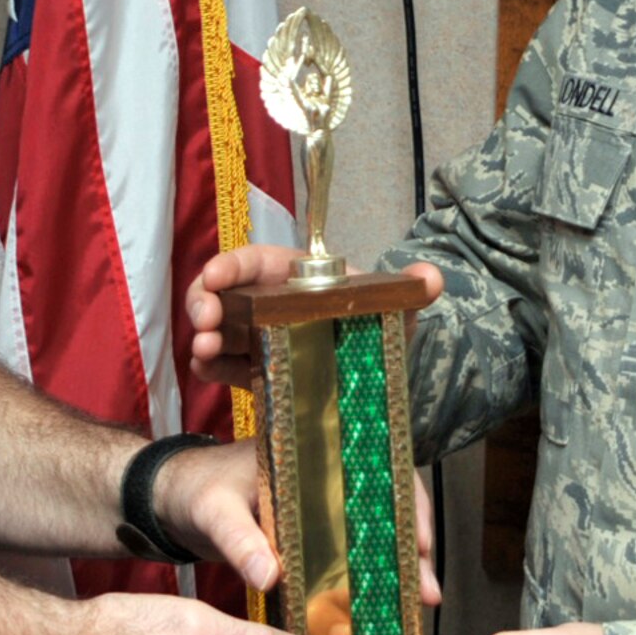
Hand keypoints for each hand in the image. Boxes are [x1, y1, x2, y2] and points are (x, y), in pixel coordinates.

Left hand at [155, 443, 440, 606]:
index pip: (377, 467)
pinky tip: (382, 608)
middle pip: (387, 504)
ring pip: (374, 532)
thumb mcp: (215, 511)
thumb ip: (240, 540)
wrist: (170, 502)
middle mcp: (326, 479)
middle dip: (414, 545)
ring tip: (418, 604)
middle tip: (428, 589)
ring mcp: (321, 510)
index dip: (407, 501)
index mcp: (311, 456)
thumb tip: (270, 576)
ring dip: (398, 565)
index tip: (421, 539)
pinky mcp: (310, 538)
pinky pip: (349, 553)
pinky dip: (367, 576)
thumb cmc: (196, 491)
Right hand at [184, 246, 444, 388]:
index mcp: (294, 278)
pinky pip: (224, 364)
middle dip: (205, 302)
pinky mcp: (253, 371)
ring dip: (204, 337)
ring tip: (203, 352)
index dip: (231, 264)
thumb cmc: (376, 328)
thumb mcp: (392, 310)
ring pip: (219, 329)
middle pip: (225, 293)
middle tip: (205, 324)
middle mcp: (268, 303)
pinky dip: (210, 366)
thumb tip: (432, 278)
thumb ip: (411, 292)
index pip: (256, 262)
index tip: (214, 275)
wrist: (377, 373)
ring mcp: (257, 337)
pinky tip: (205, 370)